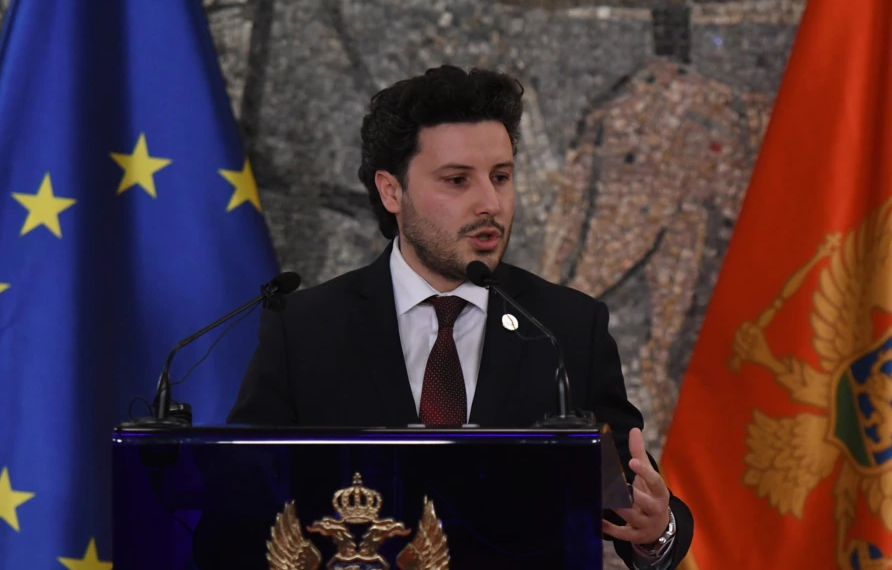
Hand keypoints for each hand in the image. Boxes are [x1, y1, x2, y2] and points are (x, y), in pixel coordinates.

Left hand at [602, 428, 669, 545]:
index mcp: (660, 492)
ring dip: (619, 508)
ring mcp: (646, 523)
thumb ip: (640, 454)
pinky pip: (623, 533)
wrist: (660, 527)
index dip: (644, 472)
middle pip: (645, 502)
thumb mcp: (649, 477)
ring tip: (605, 497)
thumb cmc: (651, 495)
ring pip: (632, 517)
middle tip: (616, 484)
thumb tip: (634, 430)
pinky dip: (610, 528)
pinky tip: (598, 520)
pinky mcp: (636, 535)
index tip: (631, 462)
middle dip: (632, 494)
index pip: (655, 481)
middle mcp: (655, 508)